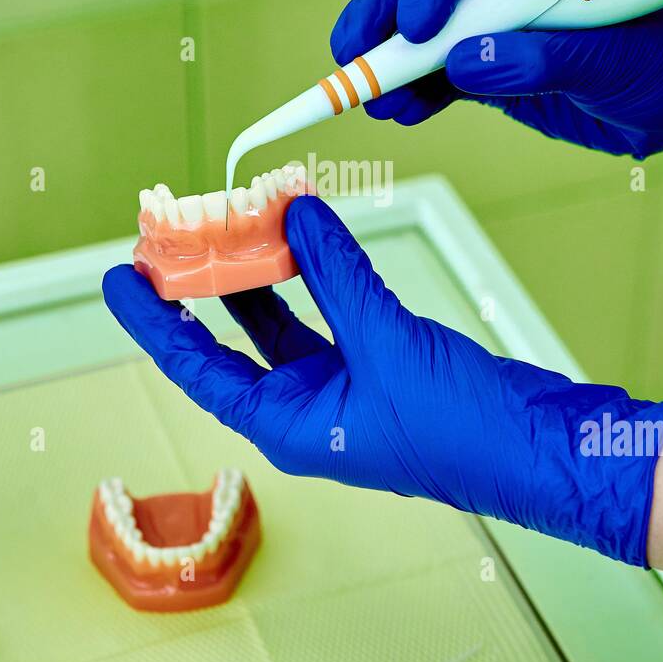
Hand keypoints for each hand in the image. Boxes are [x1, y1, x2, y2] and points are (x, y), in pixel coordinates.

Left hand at [103, 197, 662, 566]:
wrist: (541, 446)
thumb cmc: (462, 430)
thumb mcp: (387, 344)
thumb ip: (337, 276)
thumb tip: (295, 215)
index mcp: (290, 426)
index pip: (201, 370)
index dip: (157, 323)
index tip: (122, 279)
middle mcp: (307, 410)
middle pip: (235, 342)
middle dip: (205, 288)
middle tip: (177, 235)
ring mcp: (345, 387)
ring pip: (282, 321)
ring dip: (261, 273)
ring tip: (235, 220)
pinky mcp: (381, 363)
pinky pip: (331, 309)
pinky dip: (316, 271)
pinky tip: (302, 233)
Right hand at [332, 0, 662, 155]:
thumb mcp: (615, 57)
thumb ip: (545, 57)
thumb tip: (469, 62)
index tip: (418, 25)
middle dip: (383, 16)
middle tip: (355, 58)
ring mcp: (493, 28)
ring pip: (420, 32)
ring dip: (389, 65)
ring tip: (374, 100)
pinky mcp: (489, 70)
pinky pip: (436, 76)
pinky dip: (412, 94)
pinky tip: (399, 113)